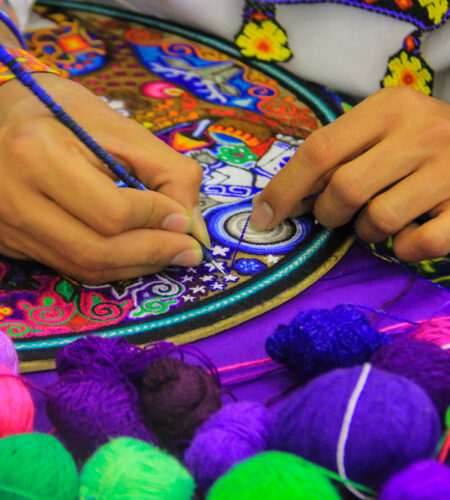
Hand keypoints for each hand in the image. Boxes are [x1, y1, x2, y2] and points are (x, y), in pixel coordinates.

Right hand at [0, 74, 207, 283]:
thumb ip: (169, 174)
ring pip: (83, 266)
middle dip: (153, 253)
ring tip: (169, 254)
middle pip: (96, 249)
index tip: (185, 220)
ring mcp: (8, 224)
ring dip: (136, 266)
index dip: (157, 219)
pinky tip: (137, 254)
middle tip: (189, 252)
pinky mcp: (11, 241)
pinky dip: (112, 266)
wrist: (4, 116)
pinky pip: (69, 266)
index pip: (111, 211)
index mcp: (39, 154)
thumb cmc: (68, 114)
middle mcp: (15, 197)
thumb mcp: (124, 131)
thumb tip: (193, 229)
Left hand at [250, 87, 449, 261]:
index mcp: (388, 107)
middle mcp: (421, 132)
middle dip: (328, 213)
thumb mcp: (379, 129)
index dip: (285, 188)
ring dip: (366, 231)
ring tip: (379, 217)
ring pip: (379, 219)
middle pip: (345, 188)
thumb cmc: (418, 139)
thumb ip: (336, 155)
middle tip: (336, 214)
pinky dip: (404, 248)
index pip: (319, 150)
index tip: (264, 216)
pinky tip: (409, 232)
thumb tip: (280, 201)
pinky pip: (420, 244)